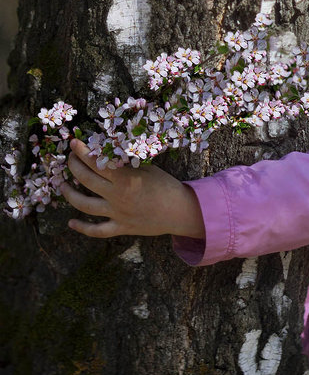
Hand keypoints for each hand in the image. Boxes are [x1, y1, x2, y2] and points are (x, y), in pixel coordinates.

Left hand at [61, 139, 205, 239]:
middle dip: (74, 167)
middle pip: (86, 180)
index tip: (74, 143)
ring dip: (70, 194)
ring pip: (85, 205)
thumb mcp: (147, 167)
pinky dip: (83, 228)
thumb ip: (126, 162)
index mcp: (125, 179)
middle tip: (70, 159)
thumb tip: (108, 152)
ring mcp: (117, 214)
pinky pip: (98, 231)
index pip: (97, 162)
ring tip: (62, 186)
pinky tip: (71, 223)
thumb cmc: (166, 185)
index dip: (82, 152)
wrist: (180, 211)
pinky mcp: (121, 228)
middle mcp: (117, 196)